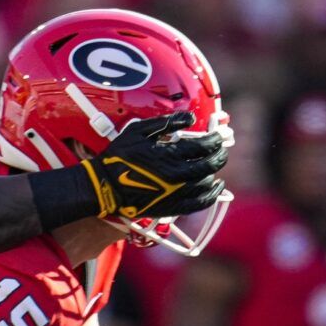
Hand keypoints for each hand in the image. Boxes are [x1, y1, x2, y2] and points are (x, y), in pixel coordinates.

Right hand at [80, 110, 229, 220]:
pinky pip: (199, 203)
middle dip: (219, 155)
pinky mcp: (172, 207)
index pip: (204, 145)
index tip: (217, 136)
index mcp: (170, 155)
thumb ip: (166, 122)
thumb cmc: (118, 157)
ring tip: (215, 166)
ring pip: (207, 183)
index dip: (214, 139)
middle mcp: (177, 176)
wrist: (104, 187)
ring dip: (214, 172)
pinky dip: (211, 195)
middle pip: (210, 164)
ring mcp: (176, 194)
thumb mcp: (138, 131)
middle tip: (221, 149)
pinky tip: (215, 188)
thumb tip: (189, 117)